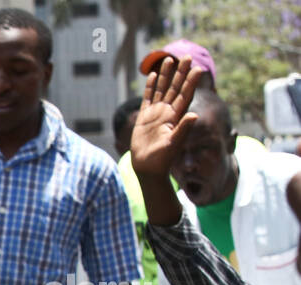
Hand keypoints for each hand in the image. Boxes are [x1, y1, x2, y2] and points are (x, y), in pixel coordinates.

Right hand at [130, 56, 202, 176]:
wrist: (147, 168)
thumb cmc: (161, 159)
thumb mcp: (174, 144)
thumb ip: (183, 129)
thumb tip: (194, 115)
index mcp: (176, 116)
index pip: (185, 95)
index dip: (191, 82)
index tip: (198, 68)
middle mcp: (168, 112)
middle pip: (175, 88)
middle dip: (181, 72)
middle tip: (187, 56)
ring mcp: (156, 114)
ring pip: (162, 89)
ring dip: (166, 75)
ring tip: (169, 59)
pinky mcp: (145, 117)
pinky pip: (148, 98)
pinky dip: (151, 87)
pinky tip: (154, 75)